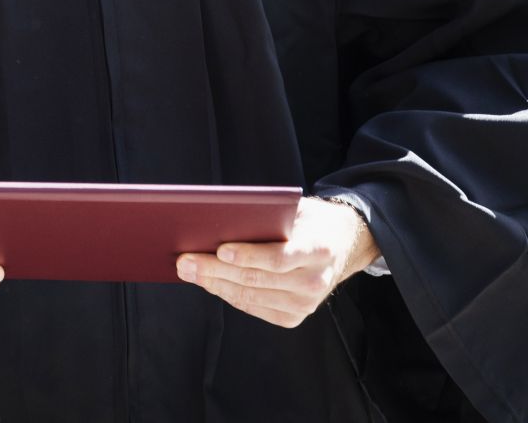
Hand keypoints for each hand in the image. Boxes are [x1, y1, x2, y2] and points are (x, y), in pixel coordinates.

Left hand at [175, 197, 377, 328]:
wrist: (341, 245)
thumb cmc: (310, 221)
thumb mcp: (297, 210)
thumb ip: (269, 217)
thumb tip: (221, 221)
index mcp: (319, 249)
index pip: (279, 258)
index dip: (248, 255)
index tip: (219, 249)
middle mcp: (315, 281)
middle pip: (256, 279)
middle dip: (216, 270)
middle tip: (185, 260)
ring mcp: (305, 304)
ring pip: (250, 296)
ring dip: (214, 284)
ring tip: (189, 271)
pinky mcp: (294, 317)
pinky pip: (253, 307)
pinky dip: (228, 294)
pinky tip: (209, 282)